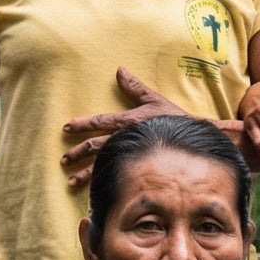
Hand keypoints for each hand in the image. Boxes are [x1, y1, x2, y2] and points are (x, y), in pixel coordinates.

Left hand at [61, 68, 194, 187]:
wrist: (195, 137)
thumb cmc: (174, 119)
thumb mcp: (154, 99)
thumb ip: (134, 86)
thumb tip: (119, 69)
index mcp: (127, 121)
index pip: (99, 121)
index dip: (81, 124)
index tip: (66, 128)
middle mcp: (125, 137)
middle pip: (94, 145)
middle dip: (77, 152)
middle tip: (64, 159)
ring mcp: (131, 153)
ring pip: (102, 163)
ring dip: (85, 173)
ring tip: (71, 181)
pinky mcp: (139, 165)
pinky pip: (118, 174)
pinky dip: (103, 182)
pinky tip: (93, 190)